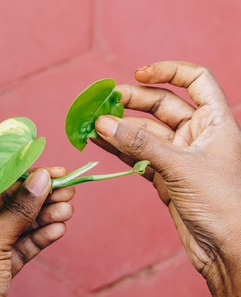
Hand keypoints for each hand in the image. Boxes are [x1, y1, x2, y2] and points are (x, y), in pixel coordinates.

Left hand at [0, 168, 74, 295]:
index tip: (52, 171)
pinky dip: (39, 239)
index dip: (23, 179)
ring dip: (44, 218)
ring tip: (69, 210)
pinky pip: (20, 249)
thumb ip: (17, 212)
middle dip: (39, 199)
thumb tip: (40, 178)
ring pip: (18, 229)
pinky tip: (57, 229)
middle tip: (69, 190)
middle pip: (8, 208)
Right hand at [92, 61, 240, 295]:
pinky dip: (117, 148)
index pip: (196, 80)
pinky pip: (136, 155)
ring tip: (92, 122)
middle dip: (132, 101)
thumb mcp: (180, 166)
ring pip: (144, 131)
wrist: (230, 249)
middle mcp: (198, 134)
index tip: (138, 73)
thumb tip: (102, 123)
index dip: (168, 71)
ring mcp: (180, 155)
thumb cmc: (223, 203)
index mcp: (215, 121)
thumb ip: (139, 143)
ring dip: (119, 126)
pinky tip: (98, 141)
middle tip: (103, 104)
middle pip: (162, 104)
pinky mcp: (165, 177)